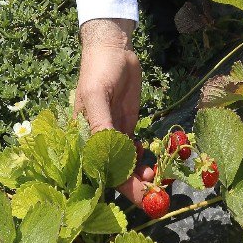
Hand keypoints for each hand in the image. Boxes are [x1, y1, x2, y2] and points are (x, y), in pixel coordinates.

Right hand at [74, 18, 150, 205]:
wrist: (114, 48)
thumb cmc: (99, 70)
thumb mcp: (97, 94)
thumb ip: (101, 124)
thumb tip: (106, 153)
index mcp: (84, 137)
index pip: (97, 169)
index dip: (117, 184)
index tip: (137, 194)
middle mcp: (97, 140)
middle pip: (113, 171)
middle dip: (133, 185)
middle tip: (156, 194)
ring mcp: (113, 134)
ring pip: (125, 164)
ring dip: (140, 175)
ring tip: (158, 177)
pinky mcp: (126, 126)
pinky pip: (134, 150)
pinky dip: (143, 159)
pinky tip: (154, 162)